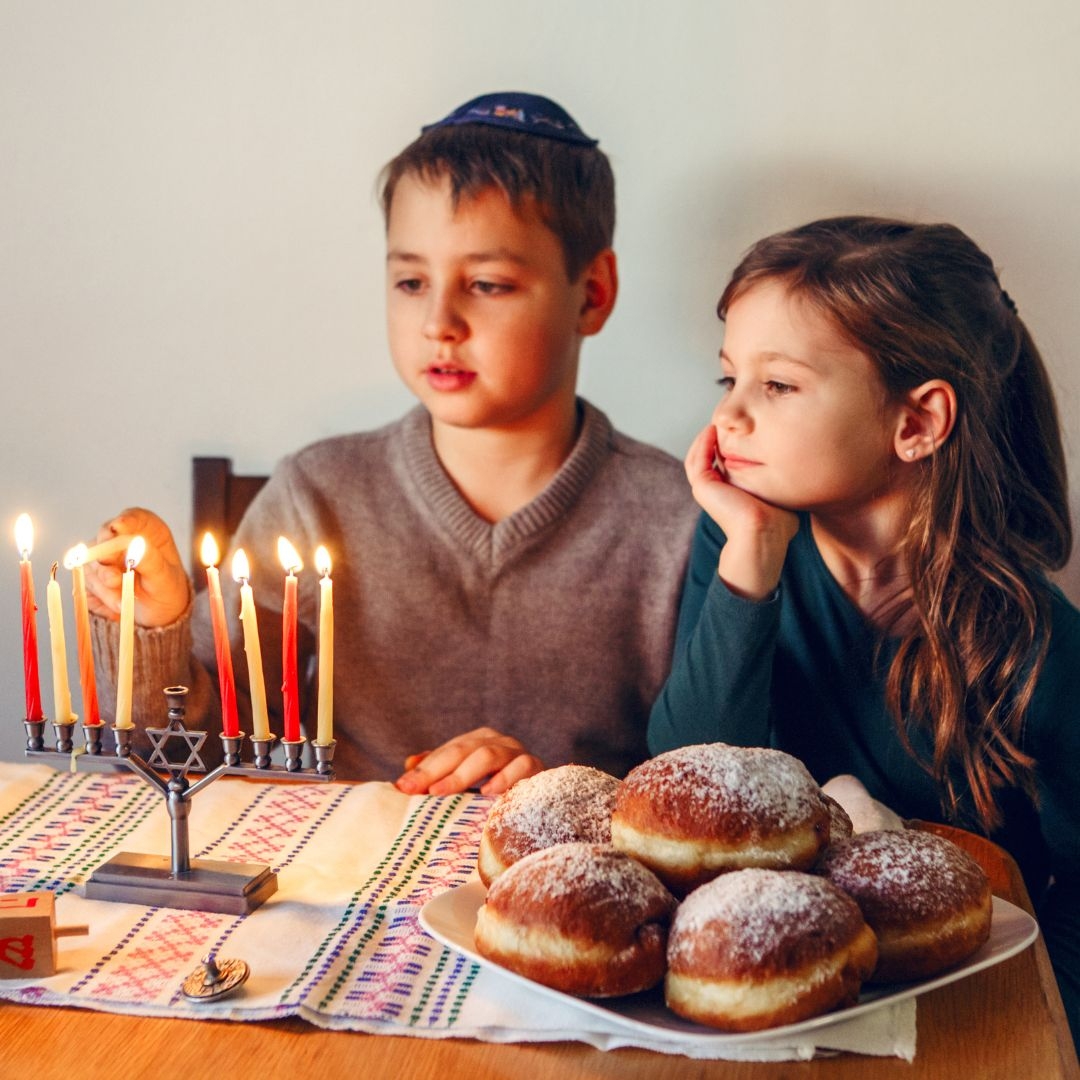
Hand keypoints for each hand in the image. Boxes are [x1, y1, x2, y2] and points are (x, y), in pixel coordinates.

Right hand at [82, 508, 190, 627]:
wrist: (158, 612)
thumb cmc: (166, 589)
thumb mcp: (165, 578)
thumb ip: (152, 561)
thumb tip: (136, 545)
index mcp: (146, 531)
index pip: (134, 518)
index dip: (125, 521)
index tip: (119, 527)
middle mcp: (122, 539)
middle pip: (104, 537)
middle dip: (105, 556)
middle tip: (113, 577)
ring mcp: (104, 555)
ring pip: (91, 563)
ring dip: (105, 585)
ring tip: (124, 601)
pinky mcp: (91, 575)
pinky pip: (86, 583)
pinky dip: (100, 596)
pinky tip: (117, 604)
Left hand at [394, 727, 543, 795]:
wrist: (543, 799)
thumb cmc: (499, 790)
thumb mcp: (466, 780)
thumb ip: (439, 770)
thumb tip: (408, 765)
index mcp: (479, 740)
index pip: (446, 752)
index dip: (423, 769)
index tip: (402, 787)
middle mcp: (498, 741)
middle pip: (462, 751)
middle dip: (435, 770)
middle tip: (415, 790)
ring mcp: (517, 752)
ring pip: (487, 755)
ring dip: (462, 774)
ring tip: (441, 791)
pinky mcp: (536, 767)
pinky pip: (521, 767)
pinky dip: (504, 778)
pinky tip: (489, 792)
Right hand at [685, 423, 798, 599]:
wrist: (765, 534)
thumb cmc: (778, 522)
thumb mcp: (779, 493)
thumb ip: (779, 480)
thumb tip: (799, 469)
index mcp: (729, 492)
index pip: (721, 462)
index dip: (727, 444)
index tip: (741, 430)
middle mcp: (714, 491)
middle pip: (706, 456)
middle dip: (714, 437)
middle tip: (724, 420)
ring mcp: (705, 489)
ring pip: (697, 456)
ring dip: (704, 438)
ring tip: (716, 422)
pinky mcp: (702, 486)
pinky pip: (698, 459)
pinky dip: (703, 443)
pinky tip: (713, 430)